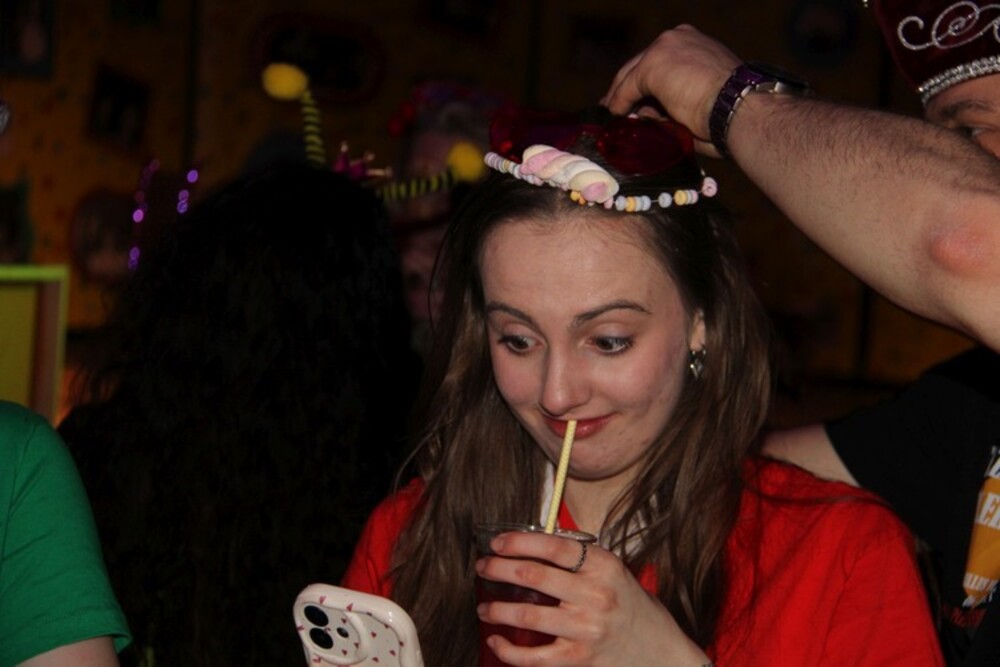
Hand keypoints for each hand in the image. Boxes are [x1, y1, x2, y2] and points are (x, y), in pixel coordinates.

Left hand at [475, 531, 709, 665]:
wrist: (660, 650)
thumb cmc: (630, 606)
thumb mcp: (613, 572)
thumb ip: (579, 560)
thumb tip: (531, 545)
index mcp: (604, 566)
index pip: (553, 546)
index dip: (518, 542)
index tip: (496, 542)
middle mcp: (595, 595)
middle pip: (534, 575)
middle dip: (499, 569)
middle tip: (482, 567)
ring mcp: (587, 628)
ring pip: (528, 615)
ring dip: (497, 609)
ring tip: (483, 607)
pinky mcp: (579, 658)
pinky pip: (534, 657)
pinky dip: (509, 650)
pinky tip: (496, 641)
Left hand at [601, 25, 740, 156]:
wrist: (738, 107)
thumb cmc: (730, 113)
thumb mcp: (701, 101)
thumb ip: (671, 104)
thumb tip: (644, 113)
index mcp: (694, 43)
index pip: (661, 60)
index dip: (645, 81)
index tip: (636, 99)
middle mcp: (678, 38)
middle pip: (642, 63)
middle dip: (627, 87)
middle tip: (615, 106)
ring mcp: (664, 48)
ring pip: (632, 74)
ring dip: (620, 96)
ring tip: (612, 114)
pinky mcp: (652, 66)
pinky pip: (627, 88)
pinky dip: (619, 103)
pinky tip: (614, 116)